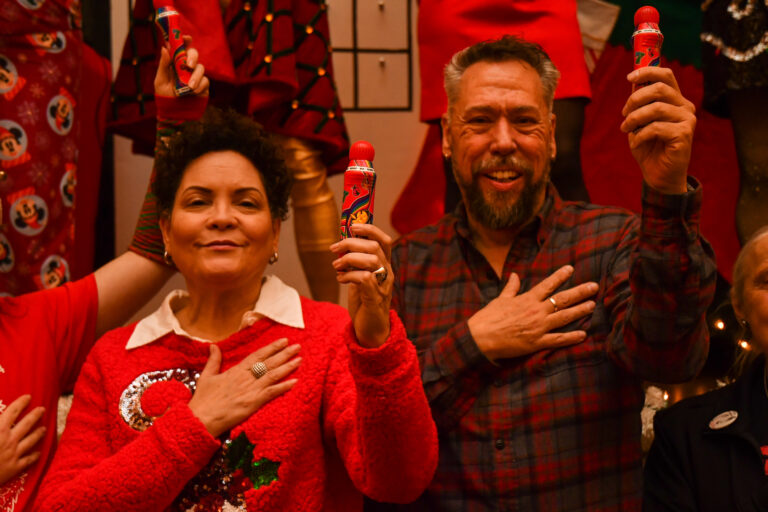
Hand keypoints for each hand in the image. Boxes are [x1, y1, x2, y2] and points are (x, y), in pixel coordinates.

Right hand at [0, 395, 45, 485]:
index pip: (13, 411)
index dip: (21, 402)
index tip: (28, 397)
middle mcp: (9, 439)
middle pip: (27, 424)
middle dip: (35, 415)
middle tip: (42, 409)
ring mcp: (14, 454)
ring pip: (31, 440)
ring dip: (38, 433)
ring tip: (44, 429)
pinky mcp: (14, 468)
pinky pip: (28, 460)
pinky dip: (34, 456)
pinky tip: (38, 453)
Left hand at [154, 35, 208, 97]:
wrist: (174, 113)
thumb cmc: (164, 96)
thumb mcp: (160, 81)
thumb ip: (163, 65)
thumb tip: (164, 48)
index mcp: (174, 62)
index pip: (180, 47)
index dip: (184, 40)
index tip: (186, 38)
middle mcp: (186, 67)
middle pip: (193, 54)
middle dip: (193, 57)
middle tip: (189, 65)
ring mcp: (195, 75)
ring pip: (201, 67)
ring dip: (195, 76)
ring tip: (189, 87)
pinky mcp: (203, 85)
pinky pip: (205, 81)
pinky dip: (199, 86)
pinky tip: (193, 92)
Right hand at [188, 338, 300, 437]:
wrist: (200, 419)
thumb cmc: (203, 400)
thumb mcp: (206, 376)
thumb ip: (213, 360)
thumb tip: (213, 345)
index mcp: (236, 371)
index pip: (257, 355)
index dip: (272, 348)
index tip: (283, 341)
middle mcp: (245, 378)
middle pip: (269, 363)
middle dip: (284, 354)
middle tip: (298, 346)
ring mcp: (250, 390)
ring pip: (273, 375)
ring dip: (288, 367)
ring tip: (299, 359)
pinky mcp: (253, 403)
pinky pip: (271, 393)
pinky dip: (284, 387)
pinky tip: (295, 382)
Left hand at [330, 223, 392, 347]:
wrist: (371, 330)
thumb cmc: (365, 303)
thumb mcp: (360, 278)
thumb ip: (356, 263)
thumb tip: (342, 246)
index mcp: (385, 266)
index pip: (384, 241)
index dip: (370, 229)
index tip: (352, 226)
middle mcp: (387, 274)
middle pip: (374, 247)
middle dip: (351, 243)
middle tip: (334, 249)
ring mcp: (383, 286)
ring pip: (371, 260)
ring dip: (349, 259)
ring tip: (336, 266)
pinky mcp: (375, 299)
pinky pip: (364, 279)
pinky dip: (349, 275)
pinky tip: (341, 279)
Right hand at [469, 265, 597, 361]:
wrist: (481, 337)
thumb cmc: (488, 317)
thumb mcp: (500, 299)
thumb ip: (511, 288)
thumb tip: (515, 275)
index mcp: (527, 299)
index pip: (548, 285)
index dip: (560, 276)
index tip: (571, 269)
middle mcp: (536, 311)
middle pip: (562, 299)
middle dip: (579, 292)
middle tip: (594, 286)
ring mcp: (538, 327)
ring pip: (564, 317)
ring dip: (580, 310)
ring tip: (592, 305)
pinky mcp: (537, 342)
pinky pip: (558, 339)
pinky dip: (571, 337)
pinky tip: (583, 334)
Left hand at [620, 66, 695, 193]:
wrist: (659, 175)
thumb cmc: (649, 147)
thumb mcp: (640, 122)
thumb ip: (640, 103)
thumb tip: (633, 81)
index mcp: (675, 100)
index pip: (666, 75)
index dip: (647, 71)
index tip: (629, 77)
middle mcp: (685, 106)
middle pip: (659, 88)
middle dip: (635, 99)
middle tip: (624, 114)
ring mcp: (687, 120)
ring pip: (656, 108)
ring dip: (635, 118)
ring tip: (626, 129)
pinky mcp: (684, 134)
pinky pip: (656, 127)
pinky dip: (640, 135)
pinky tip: (636, 143)